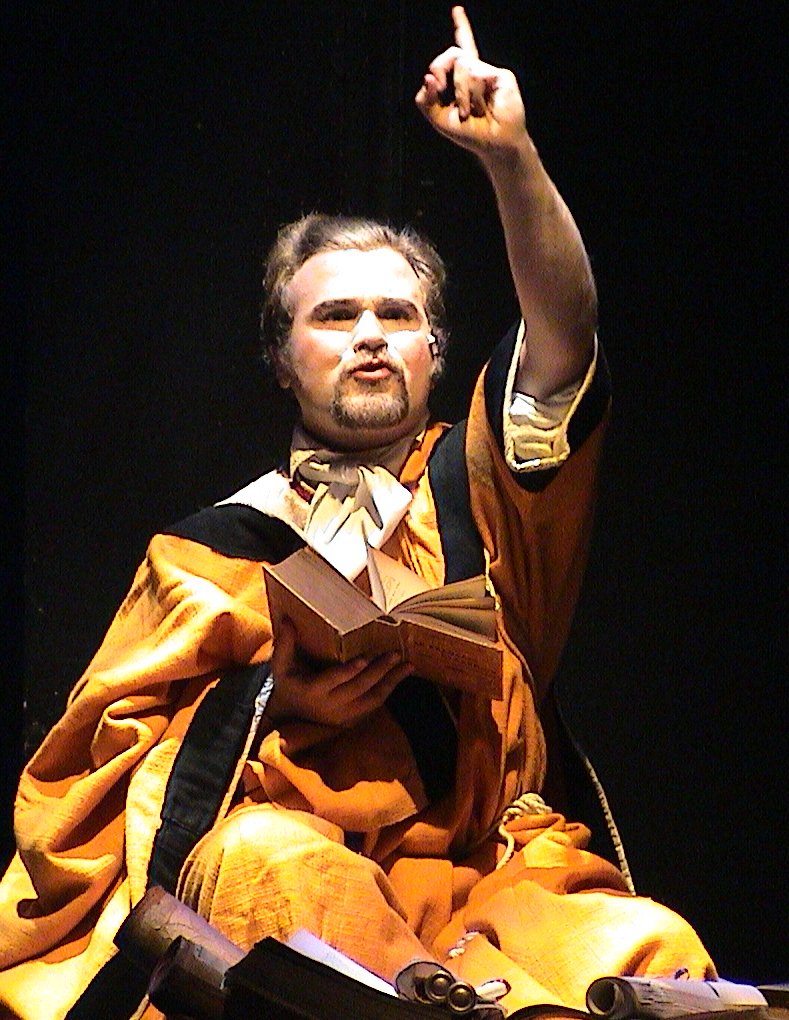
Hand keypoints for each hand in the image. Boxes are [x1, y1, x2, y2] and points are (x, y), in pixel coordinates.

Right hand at [266, 616, 411, 726]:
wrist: (289, 714)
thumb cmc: (287, 683)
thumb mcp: (280, 665)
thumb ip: (284, 644)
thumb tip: (287, 620)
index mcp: (312, 691)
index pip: (332, 681)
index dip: (348, 672)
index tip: (364, 659)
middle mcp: (329, 705)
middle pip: (358, 688)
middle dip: (378, 672)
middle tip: (394, 655)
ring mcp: (342, 715)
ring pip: (371, 699)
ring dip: (391, 682)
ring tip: (407, 666)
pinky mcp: (352, 718)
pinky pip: (374, 705)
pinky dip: (389, 690)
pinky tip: (401, 676)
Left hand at [415, 6, 527, 160]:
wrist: (494, 144)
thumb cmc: (470, 133)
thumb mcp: (439, 119)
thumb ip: (426, 101)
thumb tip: (428, 77)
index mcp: (465, 79)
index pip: (462, 49)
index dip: (461, 28)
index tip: (457, 10)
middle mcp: (478, 71)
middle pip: (452, 53)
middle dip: (439, 66)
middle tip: (439, 86)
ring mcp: (489, 72)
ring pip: (462, 65)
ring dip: (459, 93)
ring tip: (467, 112)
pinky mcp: (500, 76)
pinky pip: (475, 74)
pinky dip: (472, 95)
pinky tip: (481, 107)